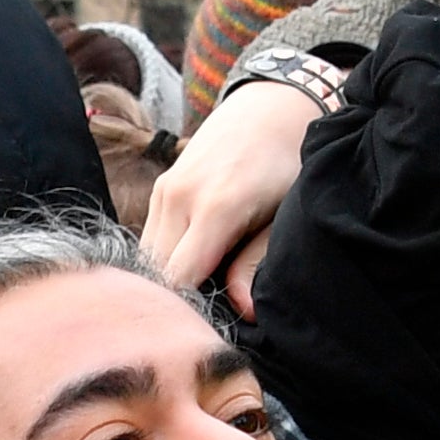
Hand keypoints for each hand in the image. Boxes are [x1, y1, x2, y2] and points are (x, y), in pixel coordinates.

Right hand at [142, 77, 320, 316]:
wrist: (273, 105)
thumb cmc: (290, 163)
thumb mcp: (285, 215)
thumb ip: (258, 263)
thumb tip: (244, 312)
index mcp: (216, 208)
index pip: (178, 279)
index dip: (186, 313)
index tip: (203, 335)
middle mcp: (179, 198)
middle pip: (156, 273)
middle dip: (173, 302)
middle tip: (200, 325)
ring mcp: (165, 190)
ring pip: (149, 257)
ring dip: (166, 281)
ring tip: (197, 299)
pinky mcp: (161, 188)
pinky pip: (152, 239)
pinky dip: (166, 259)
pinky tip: (193, 271)